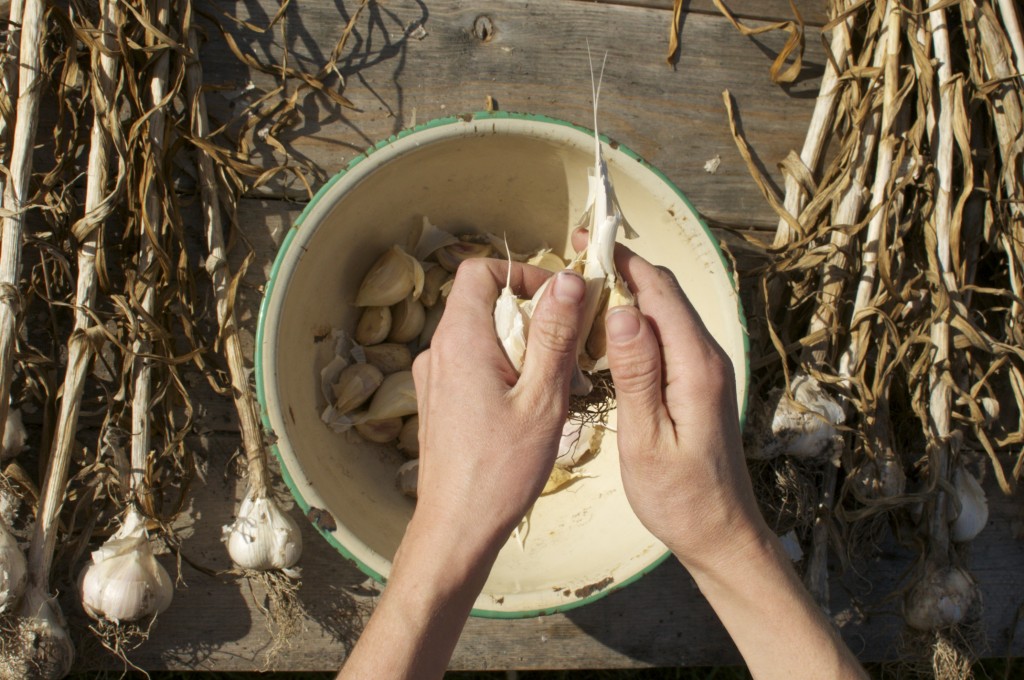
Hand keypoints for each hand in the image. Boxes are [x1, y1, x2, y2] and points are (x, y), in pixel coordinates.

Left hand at [339, 259, 585, 679]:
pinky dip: (505, 370)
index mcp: (460, 340)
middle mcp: (438, 352)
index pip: (481, 270)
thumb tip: (567, 280)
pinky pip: (474, 365)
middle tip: (568, 348)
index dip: (522, 273)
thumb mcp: (542, 398)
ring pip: (483, 336)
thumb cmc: (500, 470)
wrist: (456, 527)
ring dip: (522, 346)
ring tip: (555, 384)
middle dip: (532, 315)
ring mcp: (434, 378)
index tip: (559, 300)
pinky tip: (530, 407)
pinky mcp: (439, 401)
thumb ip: (554, 334)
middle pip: (486, 303)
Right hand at [571, 230, 766, 572]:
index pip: (660, 291)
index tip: (584, 238)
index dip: (622, 259)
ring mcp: (706, 370)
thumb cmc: (680, 497)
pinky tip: (605, 337)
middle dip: (622, 270)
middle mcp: (708, 358)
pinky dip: (635, 325)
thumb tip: (622, 310)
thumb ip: (637, 374)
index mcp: (696, 365)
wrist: (721, 534)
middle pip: (665, 294)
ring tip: (580, 294)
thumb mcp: (647, 439)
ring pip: (665, 314)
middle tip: (572, 263)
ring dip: (627, 297)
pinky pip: (666, 338)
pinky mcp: (699, 384)